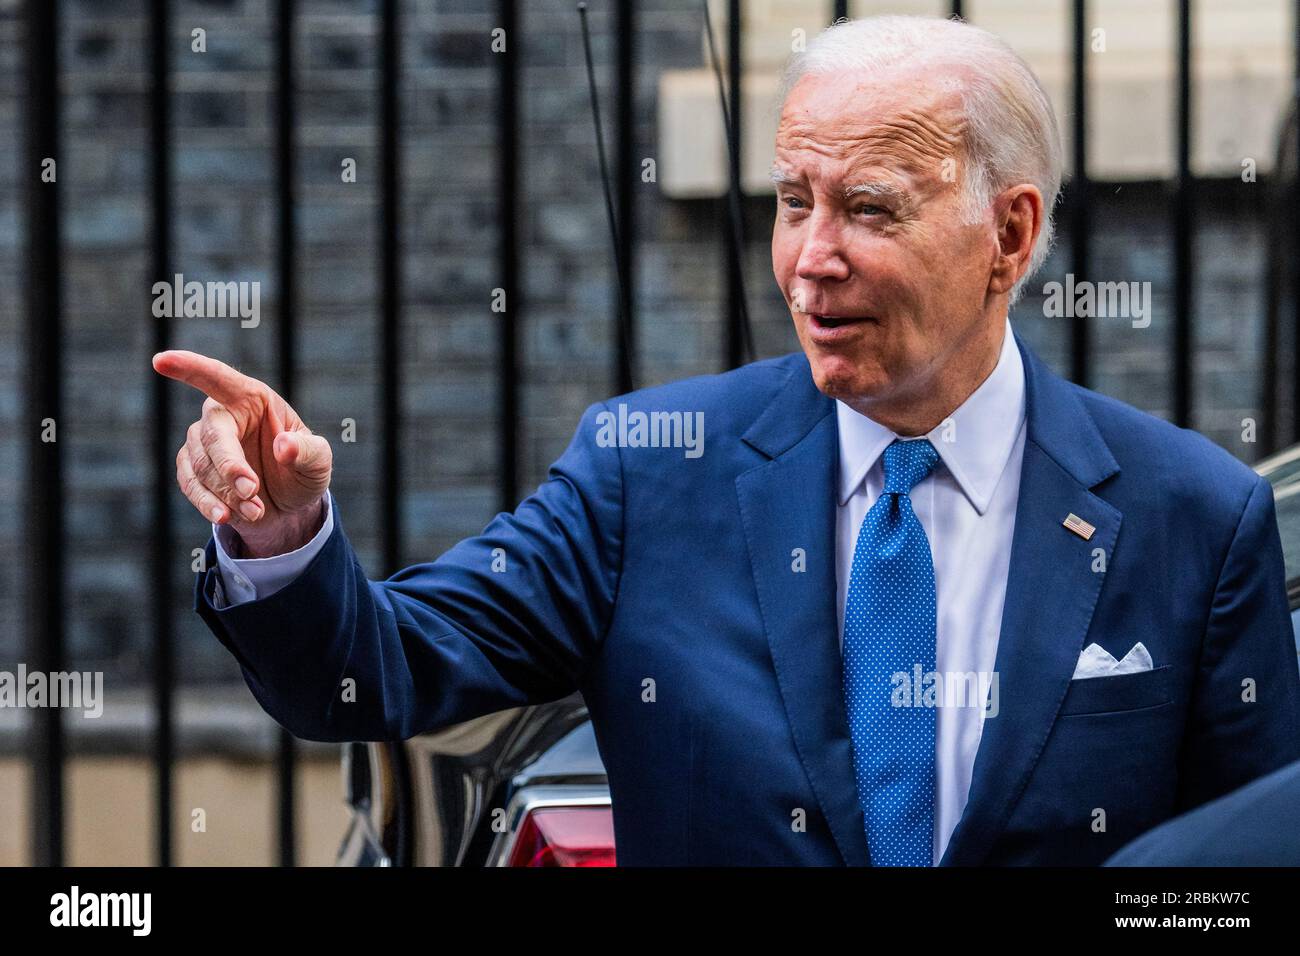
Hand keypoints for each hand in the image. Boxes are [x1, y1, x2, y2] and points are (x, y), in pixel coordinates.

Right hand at [153, 350, 332, 556]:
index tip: (161, 360)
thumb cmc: (302, 470)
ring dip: (227, 493)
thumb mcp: (318, 462)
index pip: (218, 378)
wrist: (287, 504)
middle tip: (252, 492)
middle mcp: (222, 415)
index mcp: (252, 398)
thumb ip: (308, 451)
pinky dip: (208, 504)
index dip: (190, 368)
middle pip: (212, 435)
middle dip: (230, 467)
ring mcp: (203, 442)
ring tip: (256, 511)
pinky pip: (190, 484)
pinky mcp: (192, 469)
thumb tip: (283, 446)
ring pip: (201, 465)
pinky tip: (226, 516)